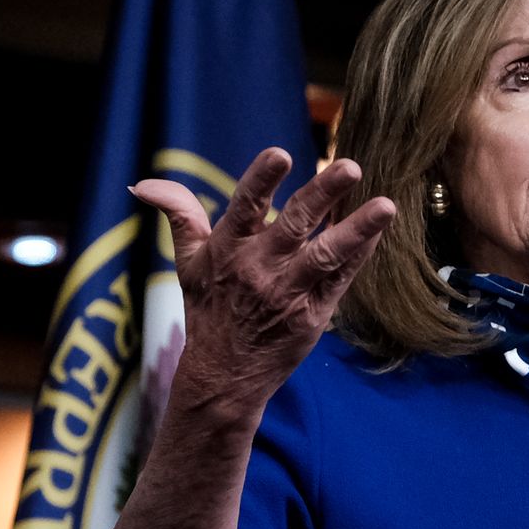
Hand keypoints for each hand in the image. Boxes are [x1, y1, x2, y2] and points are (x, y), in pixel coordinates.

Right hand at [132, 148, 396, 422]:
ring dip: (356, 228)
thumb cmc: (209, 309)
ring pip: (326, 254)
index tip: (281, 154)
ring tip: (386, 205)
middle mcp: (259, 268)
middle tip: (350, 166)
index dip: (262, 180)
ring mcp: (289, 292)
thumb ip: (177, 215)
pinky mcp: (313, 314)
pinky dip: (361, 254)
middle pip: (295, 224)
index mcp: (228, 249)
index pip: (245, 207)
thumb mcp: (187, 262)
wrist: (224, 375)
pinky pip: (341, 279)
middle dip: (322, 194)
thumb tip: (142, 184)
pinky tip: (379, 230)